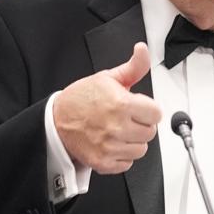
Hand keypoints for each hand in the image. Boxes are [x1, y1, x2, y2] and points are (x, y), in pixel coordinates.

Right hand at [53, 42, 161, 173]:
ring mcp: (110, 146)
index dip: (148, 110)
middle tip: (126, 119)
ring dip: (132, 141)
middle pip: (150, 133)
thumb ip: (133, 67)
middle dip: (140, 124)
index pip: (156, 114)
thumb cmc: (81, 99)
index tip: (138, 108)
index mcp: (121, 104)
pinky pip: (127, 163)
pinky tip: (112, 143)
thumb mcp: (107, 78)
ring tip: (118, 131)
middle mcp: (117, 127)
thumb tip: (142, 50)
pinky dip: (121, 156)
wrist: (56, 119)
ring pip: (140, 149)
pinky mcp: (103, 162)